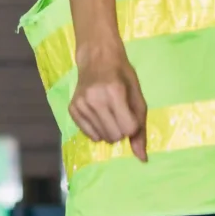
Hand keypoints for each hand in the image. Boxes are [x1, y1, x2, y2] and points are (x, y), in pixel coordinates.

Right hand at [67, 45, 148, 159]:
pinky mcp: (72, 109)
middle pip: (115, 136)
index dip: (133, 124)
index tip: (130, 112)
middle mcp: (95, 99)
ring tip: (109, 112)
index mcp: (114, 92)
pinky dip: (98, 130)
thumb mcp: (137, 96)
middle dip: (121, 129)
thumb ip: (141, 128)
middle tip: (119, 112)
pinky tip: (98, 115)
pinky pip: (89, 136)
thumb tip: (142, 158)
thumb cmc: (122, 75)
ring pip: (102, 138)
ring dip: (110, 130)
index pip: (129, 129)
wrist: (97, 57)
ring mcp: (81, 104)